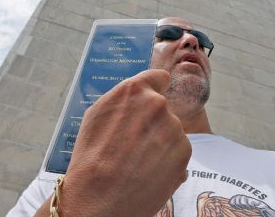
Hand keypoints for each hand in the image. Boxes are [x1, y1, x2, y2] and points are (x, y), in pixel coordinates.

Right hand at [36, 69, 190, 216]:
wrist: (98, 198)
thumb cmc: (90, 157)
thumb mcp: (97, 115)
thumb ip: (123, 100)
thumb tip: (139, 95)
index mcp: (136, 90)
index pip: (159, 77)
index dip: (154, 90)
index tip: (149, 103)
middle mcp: (159, 104)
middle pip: (162, 109)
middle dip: (152, 122)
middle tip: (133, 143)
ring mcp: (174, 128)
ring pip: (171, 131)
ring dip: (160, 142)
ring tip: (138, 162)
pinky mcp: (184, 153)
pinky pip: (178, 152)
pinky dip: (167, 161)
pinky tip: (148, 172)